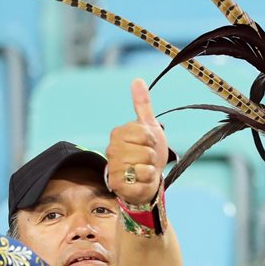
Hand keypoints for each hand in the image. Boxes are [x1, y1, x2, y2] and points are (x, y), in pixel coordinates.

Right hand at [105, 79, 171, 206]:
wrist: (147, 180)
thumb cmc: (148, 153)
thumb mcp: (149, 127)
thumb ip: (143, 105)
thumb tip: (137, 80)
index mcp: (118, 133)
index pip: (145, 133)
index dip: (152, 140)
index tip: (148, 144)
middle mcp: (112, 150)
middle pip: (145, 151)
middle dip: (152, 157)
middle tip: (146, 159)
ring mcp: (113, 168)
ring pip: (144, 167)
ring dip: (150, 170)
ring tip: (143, 170)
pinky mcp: (118, 185)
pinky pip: (143, 180)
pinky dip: (148, 181)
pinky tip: (141, 181)